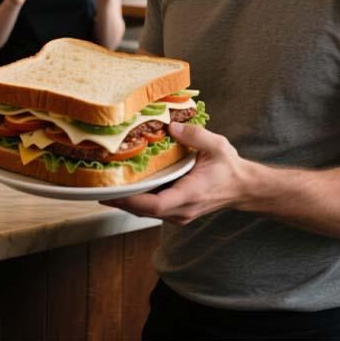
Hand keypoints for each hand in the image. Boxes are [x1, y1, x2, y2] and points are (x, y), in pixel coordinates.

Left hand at [104, 122, 242, 224]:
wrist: (242, 188)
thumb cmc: (229, 168)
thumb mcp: (216, 145)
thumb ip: (194, 135)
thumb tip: (171, 126)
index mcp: (191, 194)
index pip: (157, 204)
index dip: (132, 201)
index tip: (113, 192)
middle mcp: (182, 210)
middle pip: (144, 210)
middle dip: (121, 200)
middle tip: (97, 186)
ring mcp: (179, 214)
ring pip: (147, 212)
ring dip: (127, 201)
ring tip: (105, 186)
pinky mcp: (177, 212)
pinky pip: (152, 209)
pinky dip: (137, 199)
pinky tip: (126, 186)